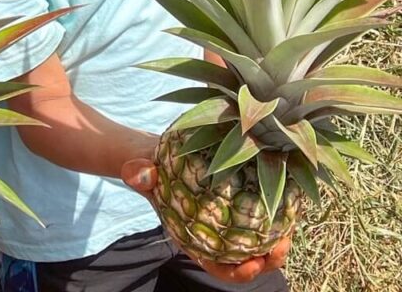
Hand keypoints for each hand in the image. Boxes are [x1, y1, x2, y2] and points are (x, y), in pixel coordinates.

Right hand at [121, 160, 290, 282]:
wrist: (160, 157)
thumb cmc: (154, 172)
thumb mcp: (144, 173)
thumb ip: (141, 175)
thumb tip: (140, 172)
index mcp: (196, 241)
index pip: (219, 268)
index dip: (238, 273)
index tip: (253, 264)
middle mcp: (216, 237)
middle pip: (247, 259)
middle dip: (269, 259)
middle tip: (282, 244)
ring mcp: (230, 223)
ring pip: (260, 241)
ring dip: (277, 239)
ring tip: (291, 225)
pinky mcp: (240, 204)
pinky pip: (261, 214)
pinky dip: (275, 212)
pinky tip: (287, 199)